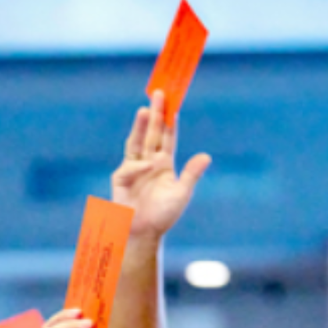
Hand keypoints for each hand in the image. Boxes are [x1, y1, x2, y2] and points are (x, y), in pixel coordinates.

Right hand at [112, 90, 211, 238]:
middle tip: (159, 94)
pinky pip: (130, 168)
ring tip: (145, 110)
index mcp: (164, 163)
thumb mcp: (182, 193)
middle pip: (152, 133)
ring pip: (137, 142)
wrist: (144, 233)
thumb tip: (206, 156)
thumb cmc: (163, 215)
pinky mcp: (121, 179)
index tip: (173, 103)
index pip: (168, 137)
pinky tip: (149, 165)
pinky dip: (139, 166)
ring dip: (141, 127)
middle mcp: (148, 162)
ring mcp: (133, 169)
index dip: (171, 121)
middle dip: (156, 114)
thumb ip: (192, 174)